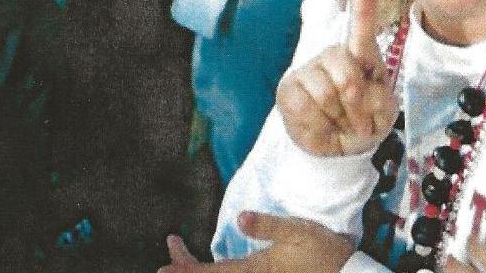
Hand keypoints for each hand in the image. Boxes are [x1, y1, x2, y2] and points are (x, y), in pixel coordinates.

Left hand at [157, 212, 356, 271]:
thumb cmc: (322, 252)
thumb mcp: (299, 233)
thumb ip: (269, 227)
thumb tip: (240, 218)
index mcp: (254, 270)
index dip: (186, 270)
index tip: (163, 267)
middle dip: (185, 266)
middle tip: (171, 244)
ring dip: (197, 269)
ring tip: (181, 252)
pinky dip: (212, 271)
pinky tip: (209, 263)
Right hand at [277, 0, 398, 156]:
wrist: (338, 152)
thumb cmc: (365, 123)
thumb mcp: (383, 113)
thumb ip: (377, 99)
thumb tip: (352, 90)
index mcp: (361, 54)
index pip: (362, 17)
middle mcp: (332, 55)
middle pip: (345, 68)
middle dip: (356, 100)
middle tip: (358, 120)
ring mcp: (308, 71)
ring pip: (326, 90)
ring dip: (339, 117)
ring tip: (339, 122)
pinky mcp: (288, 90)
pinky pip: (306, 104)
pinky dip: (319, 124)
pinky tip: (321, 125)